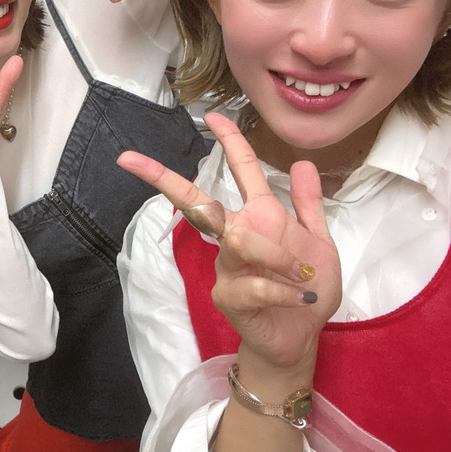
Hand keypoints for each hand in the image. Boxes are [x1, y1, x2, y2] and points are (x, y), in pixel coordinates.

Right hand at [118, 112, 341, 375]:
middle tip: (130, 160)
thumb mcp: (319, 243)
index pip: (240, 171)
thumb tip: (302, 163)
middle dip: (164, 180)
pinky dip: (280, 288)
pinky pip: (251, 283)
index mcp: (259, 216)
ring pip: (237, 239)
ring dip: (276, 255)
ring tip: (305, 275)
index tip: (212, 115)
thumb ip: (308, 206)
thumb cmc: (306, 289)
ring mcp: (226, 266)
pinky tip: (300, 296)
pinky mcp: (227, 296)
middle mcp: (236, 236)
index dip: (229, 142)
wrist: (300, 336)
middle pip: (198, 201)